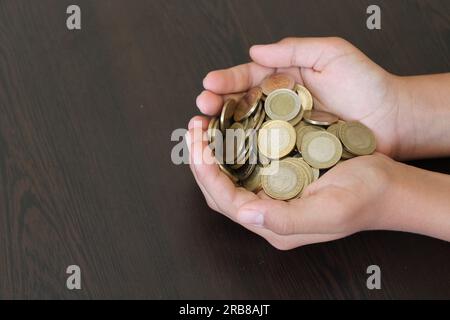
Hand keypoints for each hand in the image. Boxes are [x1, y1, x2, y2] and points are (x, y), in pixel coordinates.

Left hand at [187, 117, 397, 249]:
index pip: (225, 201)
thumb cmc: (365, 196)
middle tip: (194, 127)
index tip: (197, 144)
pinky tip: (229, 126)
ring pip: (229, 174)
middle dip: (202, 159)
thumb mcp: (330, 211)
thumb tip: (245, 214)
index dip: (206, 173)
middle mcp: (268, 211)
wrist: (387, 185)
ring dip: (213, 149)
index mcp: (275, 224)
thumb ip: (286, 219)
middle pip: (220, 189)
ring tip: (204, 123)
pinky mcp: (280, 177)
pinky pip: (246, 163)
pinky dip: (233, 145)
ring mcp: (272, 194)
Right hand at [197, 37, 400, 157]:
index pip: (247, 77)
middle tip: (200, 110)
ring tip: (206, 132)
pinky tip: (231, 154)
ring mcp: (284, 129)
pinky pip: (266, 151)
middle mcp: (279, 104)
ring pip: (247, 128)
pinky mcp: (293, 151)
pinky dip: (246, 152)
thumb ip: (294, 50)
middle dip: (217, 106)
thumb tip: (254, 52)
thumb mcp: (332, 54)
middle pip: (240, 104)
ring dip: (225, 130)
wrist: (393, 119)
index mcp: (284, 78)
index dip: (226, 81)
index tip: (208, 85)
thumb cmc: (367, 83)